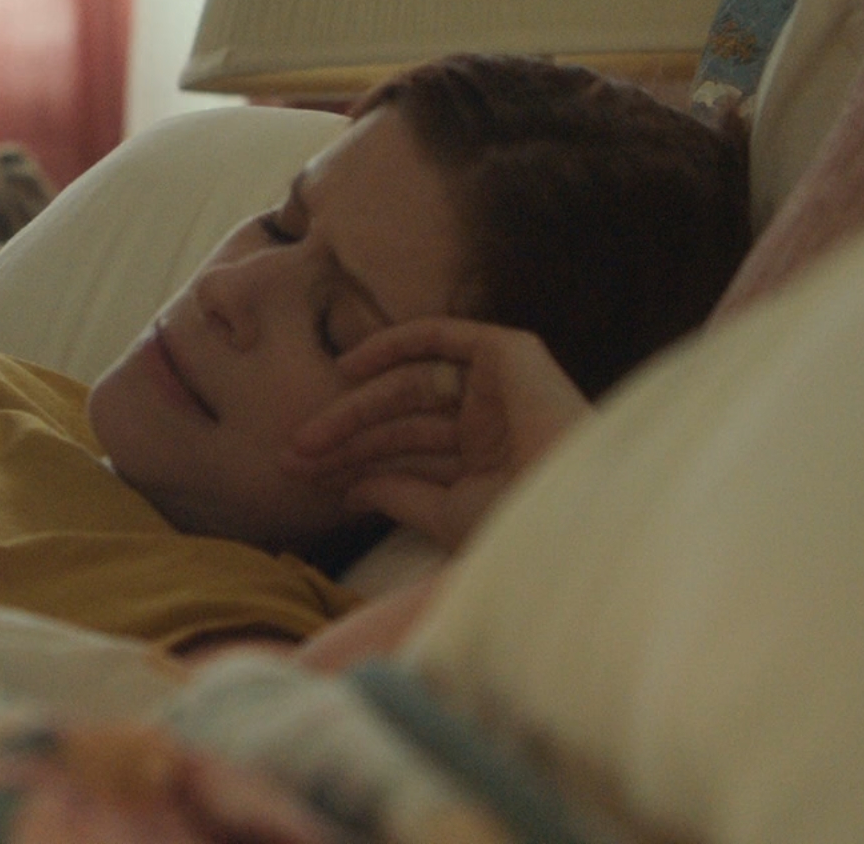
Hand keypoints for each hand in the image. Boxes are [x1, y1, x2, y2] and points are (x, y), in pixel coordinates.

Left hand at [285, 318, 591, 549]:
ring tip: (307, 435)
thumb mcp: (444, 515)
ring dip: (355, 407)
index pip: (404, 454)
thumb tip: (349, 488)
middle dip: (345, 437)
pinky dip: (396, 343)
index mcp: (487, 464)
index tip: (304, 475)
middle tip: (293, 456)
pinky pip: (443, 336)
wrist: (571, 512)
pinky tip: (350, 366)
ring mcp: (504, 388)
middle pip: (401, 421)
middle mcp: (495, 423)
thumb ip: (397, 493)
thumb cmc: (519, 527)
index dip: (352, 462)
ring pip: (410, 386)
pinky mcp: (513, 356)